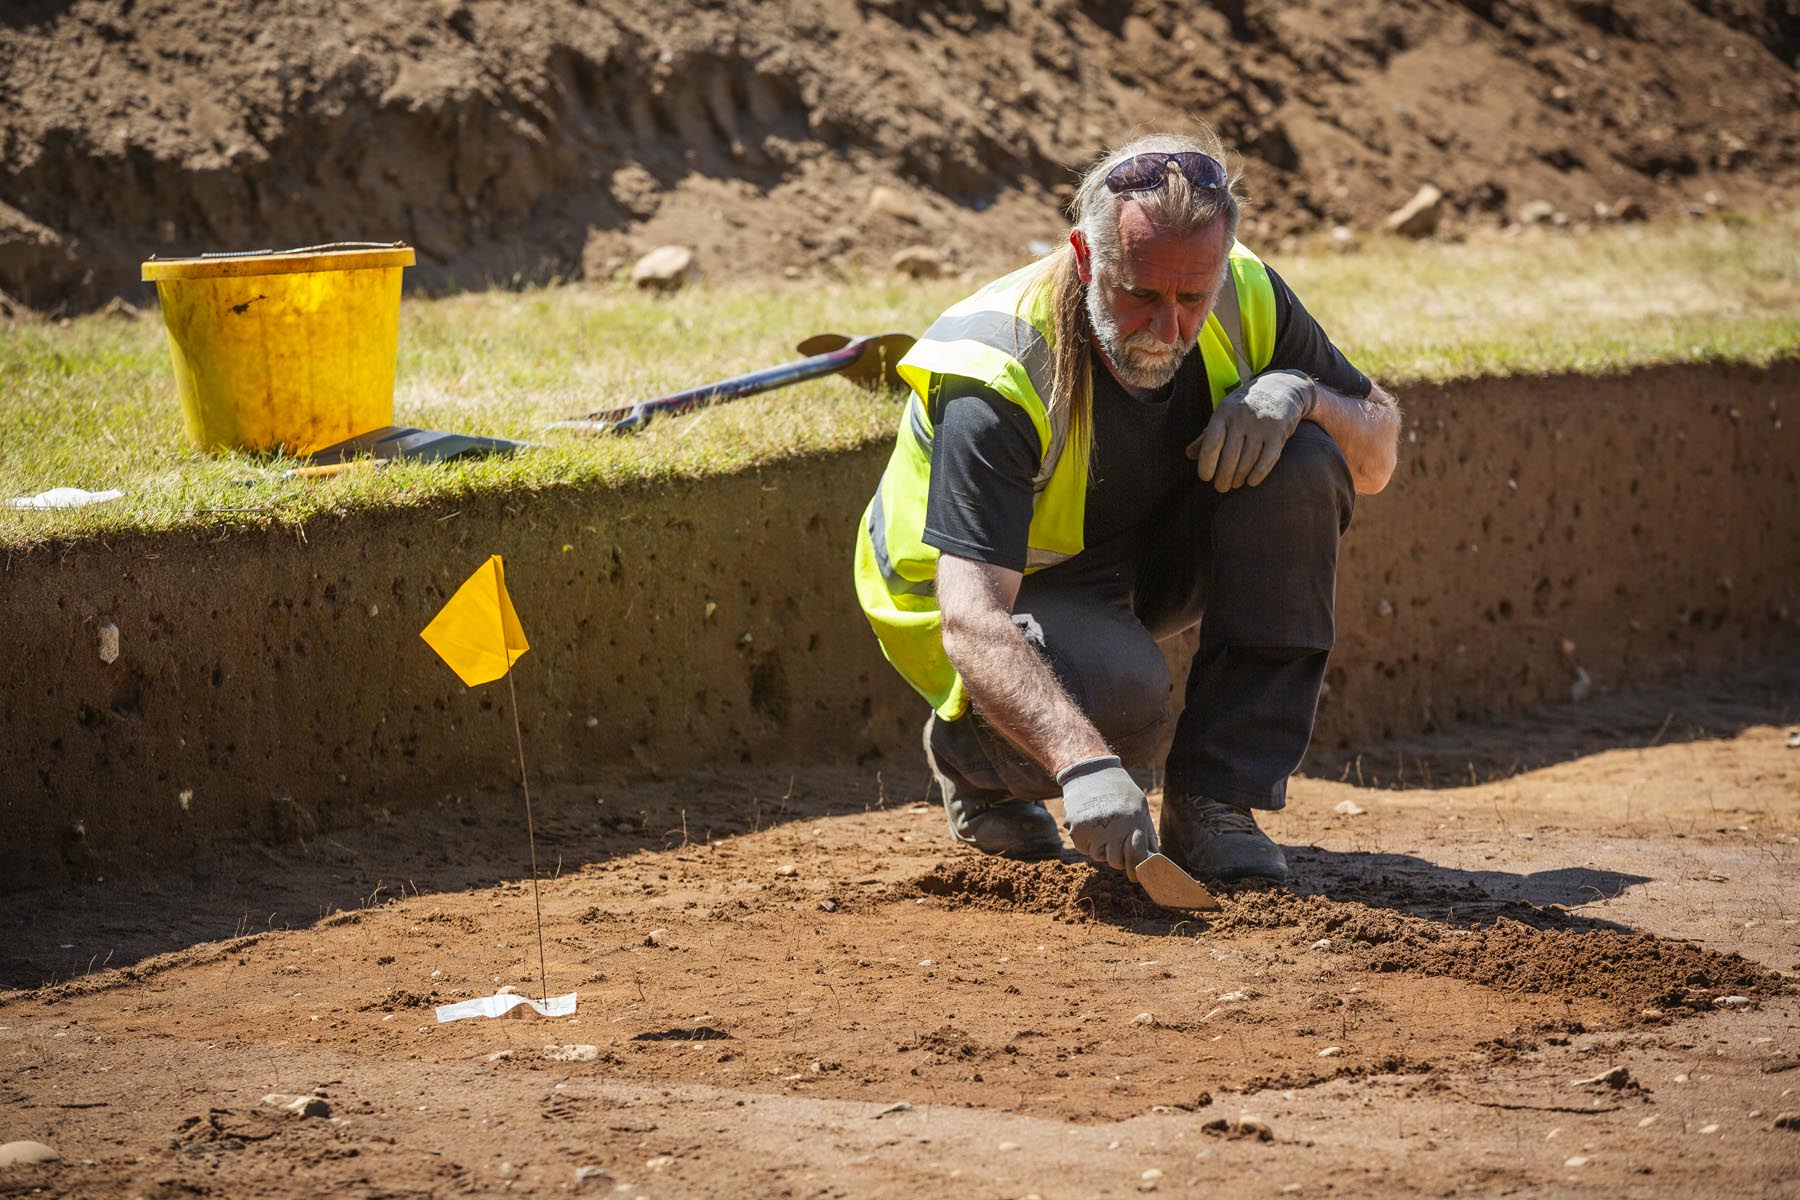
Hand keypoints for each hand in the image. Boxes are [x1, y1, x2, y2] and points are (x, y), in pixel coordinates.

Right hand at [1057, 755, 1158, 880]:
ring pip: (1098, 856)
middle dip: (1118, 859)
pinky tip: (1091, 825)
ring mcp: (1093, 828)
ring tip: (1103, 828)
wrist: (1090, 771)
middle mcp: (1113, 825)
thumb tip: (1154, 861)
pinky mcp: (1076, 828)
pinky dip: (1087, 842)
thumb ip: (1147, 834)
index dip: (1136, 870)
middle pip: (1116, 862)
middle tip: (1117, 847)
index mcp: (1133, 820)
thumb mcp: (1140, 806)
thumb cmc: (1119, 790)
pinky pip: (1083, 849)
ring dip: (1102, 849)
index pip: (1136, 857)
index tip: (1135, 876)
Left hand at [1187, 369, 1316, 492]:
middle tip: (1221, 487)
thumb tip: (1189, 455)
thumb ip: (1207, 434)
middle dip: (1223, 476)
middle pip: (1230, 456)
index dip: (1206, 464)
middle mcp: (1242, 417)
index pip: (1212, 443)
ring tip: (1235, 484)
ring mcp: (1261, 424)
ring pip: (1248, 460)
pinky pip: (1267, 459)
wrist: (1282, 387)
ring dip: (1239, 477)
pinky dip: (1258, 474)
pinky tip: (1251, 482)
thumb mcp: (1225, 413)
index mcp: (1224, 412)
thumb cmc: (1245, 406)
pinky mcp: (1278, 432)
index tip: (1205, 477)